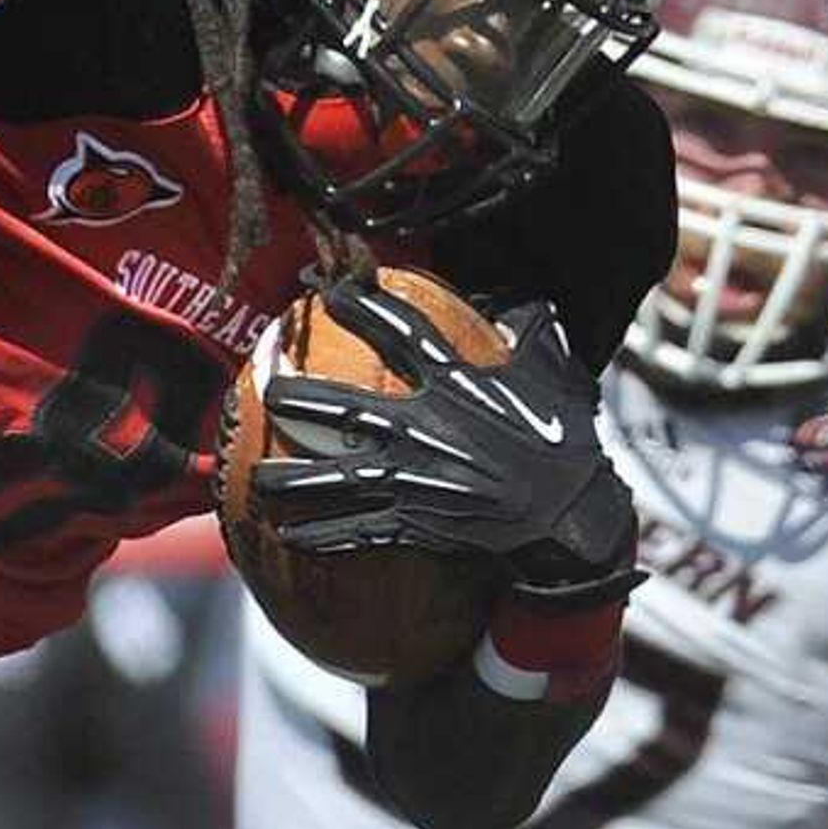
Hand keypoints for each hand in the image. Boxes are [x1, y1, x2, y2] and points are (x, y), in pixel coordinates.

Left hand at [250, 284, 639, 593]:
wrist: (570, 520)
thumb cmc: (565, 444)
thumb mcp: (554, 376)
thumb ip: (531, 335)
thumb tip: (519, 307)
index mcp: (456, 386)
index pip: (402, 333)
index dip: (363, 308)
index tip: (328, 293)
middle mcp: (425, 430)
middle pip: (346, 409)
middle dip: (301, 399)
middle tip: (266, 390)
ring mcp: (415, 480)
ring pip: (337, 478)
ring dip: (293, 481)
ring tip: (258, 480)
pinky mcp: (415, 524)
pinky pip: (357, 530)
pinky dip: (321, 534)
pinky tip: (287, 534)